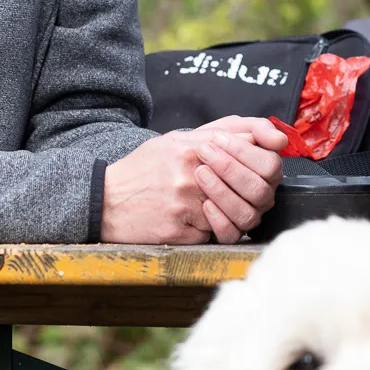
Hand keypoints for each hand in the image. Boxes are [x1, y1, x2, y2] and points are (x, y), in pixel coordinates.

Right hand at [100, 120, 285, 243]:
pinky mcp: (179, 233)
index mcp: (192, 149)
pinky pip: (211, 235)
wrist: (104, 200)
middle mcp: (191, 175)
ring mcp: (185, 206)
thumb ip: (218, 134)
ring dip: (227, 212)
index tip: (259, 166)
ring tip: (210, 205)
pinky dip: (206, 230)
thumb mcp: (176, 140)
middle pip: (250, 188)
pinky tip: (187, 220)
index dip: (258, 161)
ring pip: (233, 214)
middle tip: (243, 193)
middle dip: (250, 192)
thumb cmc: (144, 169)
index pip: (247, 151)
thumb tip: (265, 137)